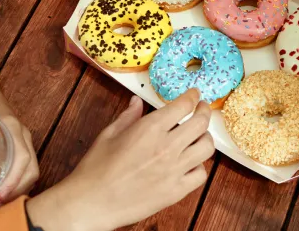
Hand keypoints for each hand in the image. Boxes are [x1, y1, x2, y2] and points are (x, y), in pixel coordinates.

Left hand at [0, 70, 38, 205]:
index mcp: (12, 127)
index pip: (23, 158)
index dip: (14, 180)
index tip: (0, 196)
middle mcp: (22, 134)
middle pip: (32, 168)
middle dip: (17, 191)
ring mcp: (23, 139)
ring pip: (31, 169)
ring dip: (18, 189)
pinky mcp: (19, 144)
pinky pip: (26, 166)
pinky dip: (18, 182)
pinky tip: (1, 193)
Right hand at [27, 90, 213, 230]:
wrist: (91, 202)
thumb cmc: (96, 169)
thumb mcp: (109, 134)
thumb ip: (129, 116)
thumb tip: (137, 101)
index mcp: (150, 129)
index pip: (183, 105)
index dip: (193, 96)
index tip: (195, 95)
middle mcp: (166, 147)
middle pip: (201, 123)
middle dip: (204, 111)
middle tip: (202, 109)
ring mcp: (174, 171)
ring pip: (206, 148)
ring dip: (206, 138)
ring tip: (200, 135)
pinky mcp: (175, 192)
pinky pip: (200, 175)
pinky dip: (199, 166)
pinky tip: (190, 163)